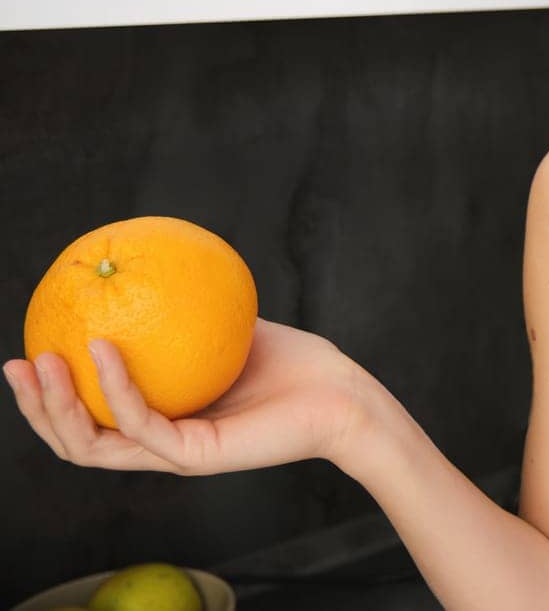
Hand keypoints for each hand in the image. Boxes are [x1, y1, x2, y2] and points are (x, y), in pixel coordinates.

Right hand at [3, 317, 371, 475]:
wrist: (343, 395)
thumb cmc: (296, 364)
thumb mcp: (231, 327)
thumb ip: (192, 309)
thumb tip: (154, 267)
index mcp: (164, 421)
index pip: (92, 419)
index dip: (53, 395)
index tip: (31, 349)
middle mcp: (161, 445)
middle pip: (77, 440)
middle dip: (37, 407)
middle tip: (16, 363)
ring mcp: (175, 454)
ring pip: (93, 445)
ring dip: (59, 406)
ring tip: (42, 362)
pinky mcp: (196, 454)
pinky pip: (141, 423)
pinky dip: (116, 387)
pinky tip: (102, 347)